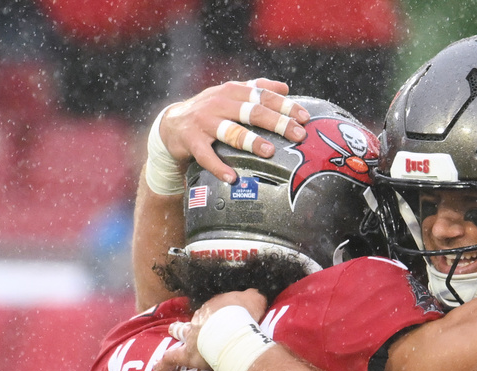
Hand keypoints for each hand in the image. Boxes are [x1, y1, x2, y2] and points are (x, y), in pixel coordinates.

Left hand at [155, 289, 268, 370]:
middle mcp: (201, 318)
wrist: (234, 328)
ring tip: (171, 332)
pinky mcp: (189, 354)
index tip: (223, 317)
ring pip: (182, 332)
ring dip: (177, 332)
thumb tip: (256, 294)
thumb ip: (254, 297)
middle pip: (196, 318)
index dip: (218, 314)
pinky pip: (173, 358)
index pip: (215, 309)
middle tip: (193, 321)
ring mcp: (193, 335)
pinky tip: (158, 367)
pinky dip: (165, 362)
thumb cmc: (246, 313)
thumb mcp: (255, 299)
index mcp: (216, 306)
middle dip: (196, 320)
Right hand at [158, 79, 311, 183]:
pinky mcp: (191, 140)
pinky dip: (218, 167)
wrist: (171, 125)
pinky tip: (231, 177)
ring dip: (251, 141)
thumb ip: (257, 88)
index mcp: (233, 91)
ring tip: (269, 152)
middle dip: (278, 123)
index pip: (264, 96)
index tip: (305, 118)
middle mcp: (219, 103)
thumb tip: (285, 87)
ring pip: (231, 131)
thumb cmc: (210, 111)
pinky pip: (205, 156)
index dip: (285, 106)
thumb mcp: (231, 95)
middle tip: (298, 135)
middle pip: (253, 111)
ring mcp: (204, 121)